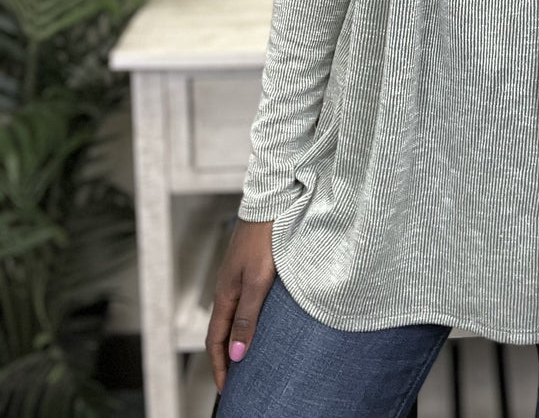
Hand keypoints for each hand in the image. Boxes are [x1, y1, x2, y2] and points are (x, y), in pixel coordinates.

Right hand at [205, 218, 275, 391]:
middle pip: (221, 330)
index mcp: (225, 294)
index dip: (219, 365)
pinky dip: (244, 321)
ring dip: (235, 339)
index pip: (216, 339)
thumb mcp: (258, 281)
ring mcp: (236, 277)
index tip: (225, 388)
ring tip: (246, 359)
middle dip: (225, 357)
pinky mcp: (247, 267)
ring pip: (232, 316)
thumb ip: (247, 316)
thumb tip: (235, 354)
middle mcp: (227, 287)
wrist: (270, 202)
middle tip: (235, 381)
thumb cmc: (265, 239)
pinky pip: (241, 302)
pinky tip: (257, 323)